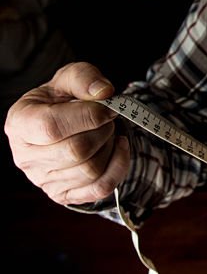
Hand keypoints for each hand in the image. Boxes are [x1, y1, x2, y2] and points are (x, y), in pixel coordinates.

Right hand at [4, 62, 129, 206]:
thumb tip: (104, 93)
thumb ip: (84, 77)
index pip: (51, 127)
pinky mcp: (62, 195)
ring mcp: (42, 180)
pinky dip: (118, 166)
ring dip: (110, 147)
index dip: (87, 117)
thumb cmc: (62, 99)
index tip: (106, 108)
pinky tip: (118, 148)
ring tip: (108, 131)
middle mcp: (25, 156)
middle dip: (103, 131)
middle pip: (75, 151)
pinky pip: (100, 189)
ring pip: (90, 171)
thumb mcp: (69, 78)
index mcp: (20, 123)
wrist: (62, 121)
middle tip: (109, 118)